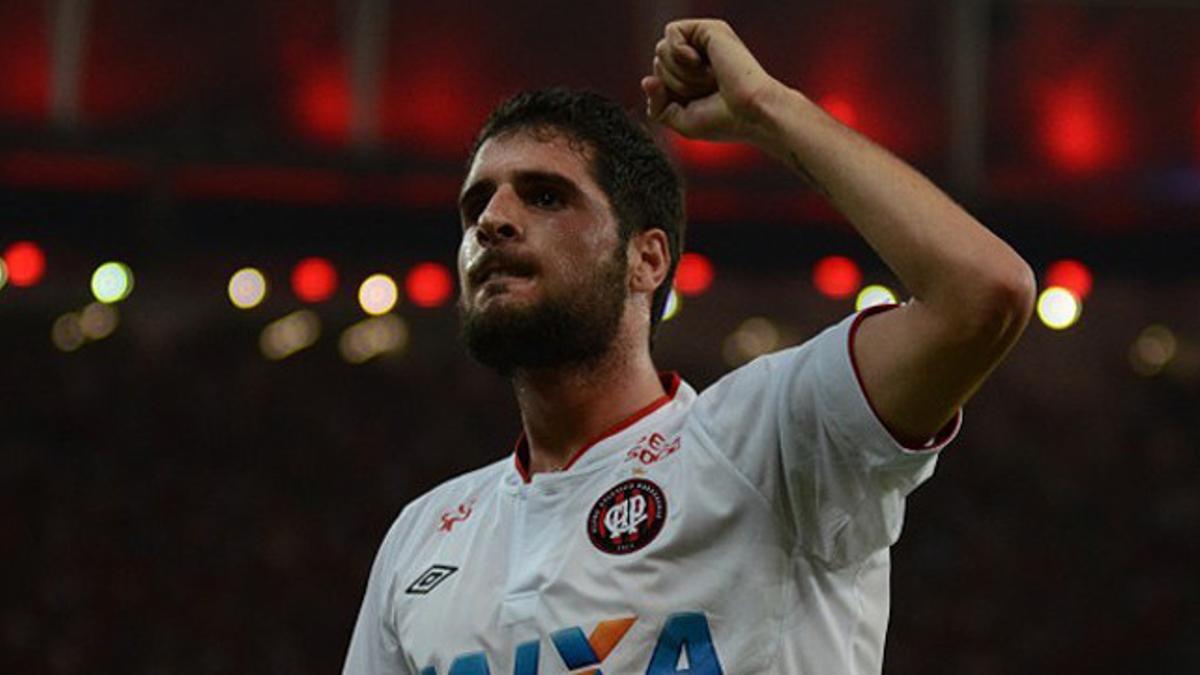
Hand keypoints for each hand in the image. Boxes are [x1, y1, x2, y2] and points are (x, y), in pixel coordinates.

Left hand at [640, 19, 783, 143]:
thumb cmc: (723, 121)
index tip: (693, 104)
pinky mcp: (709, 29)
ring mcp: (703, 42)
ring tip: (709, 79)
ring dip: (680, 74)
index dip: (666, 94)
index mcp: (692, 77)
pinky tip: (700, 62)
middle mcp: (698, 56)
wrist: (750, 114)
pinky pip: (671, 33)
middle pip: (657, 62)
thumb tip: (646, 80)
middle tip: (705, 92)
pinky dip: (679, 53)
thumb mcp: (680, 120)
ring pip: (661, 49)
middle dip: (674, 84)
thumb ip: (658, 105)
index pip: (657, 77)